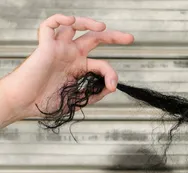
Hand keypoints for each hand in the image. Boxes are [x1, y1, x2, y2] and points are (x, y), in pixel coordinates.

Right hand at [0, 14, 133, 120]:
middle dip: (113, 36)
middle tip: (130, 38)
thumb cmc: (45, 103)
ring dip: (88, 23)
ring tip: (103, 27)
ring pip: (74, 26)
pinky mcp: (44, 46)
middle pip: (94, 39)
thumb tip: (110, 86)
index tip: (111, 86)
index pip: (102, 65)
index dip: (111, 74)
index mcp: (79, 68)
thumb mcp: (77, 101)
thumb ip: (94, 94)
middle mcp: (70, 56)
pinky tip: (72, 20)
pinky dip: (60, 19)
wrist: (24, 104)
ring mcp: (58, 49)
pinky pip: (49, 25)